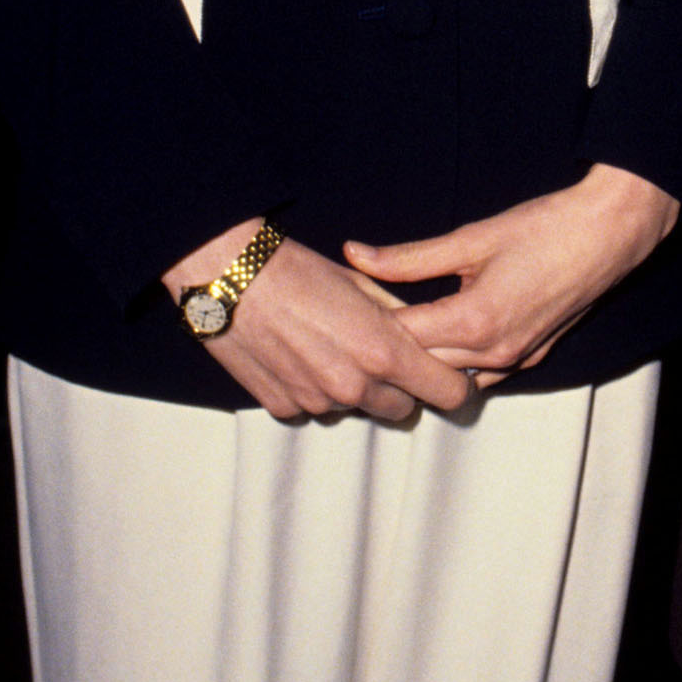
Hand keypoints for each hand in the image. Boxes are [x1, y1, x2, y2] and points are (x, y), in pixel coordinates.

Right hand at [165, 223, 474, 423]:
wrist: (231, 277)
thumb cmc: (299, 271)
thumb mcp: (363, 285)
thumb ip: (401, 318)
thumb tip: (427, 335)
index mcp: (384, 353)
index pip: (448, 393)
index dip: (451, 383)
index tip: (444, 372)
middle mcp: (354, 388)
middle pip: (402, 409)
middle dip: (400, 387)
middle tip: (382, 354)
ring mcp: (316, 402)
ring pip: (355, 408)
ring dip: (354, 388)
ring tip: (330, 345)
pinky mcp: (283, 407)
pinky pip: (314, 407)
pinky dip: (314, 388)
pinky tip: (298, 354)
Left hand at [344, 165, 680, 385]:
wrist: (611, 233)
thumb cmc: (544, 227)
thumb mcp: (470, 237)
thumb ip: (409, 257)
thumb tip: (355, 254)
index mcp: (472, 322)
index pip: (400, 341)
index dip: (369, 324)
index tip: (347, 307)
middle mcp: (494, 352)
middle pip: (421, 365)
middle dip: (393, 344)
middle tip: (365, 317)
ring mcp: (517, 360)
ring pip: (452, 373)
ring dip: (427, 356)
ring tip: (404, 323)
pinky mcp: (534, 357)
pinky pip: (483, 372)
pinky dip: (460, 358)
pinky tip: (448, 330)